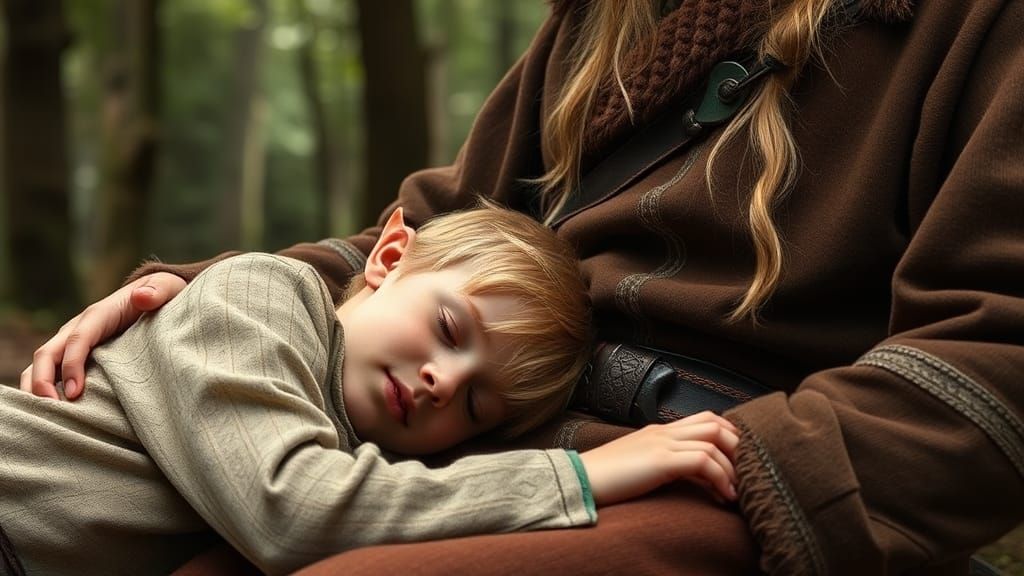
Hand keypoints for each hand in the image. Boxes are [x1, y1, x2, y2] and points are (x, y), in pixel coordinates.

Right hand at [20, 272, 185, 399]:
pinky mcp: (75, 354)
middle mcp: (79, 328)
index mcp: (99, 314)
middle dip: (42, 381)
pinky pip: (52, 371)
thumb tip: (143, 297)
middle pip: (48, 352)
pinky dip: (44, 389)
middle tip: (52, 410)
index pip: (79, 338)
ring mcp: (73, 341)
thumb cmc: (162, 296)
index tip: (74, 393)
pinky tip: (53, 412)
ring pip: (42, 364)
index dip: (72, 364)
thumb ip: (158, 292)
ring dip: (37, 388)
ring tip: (47, 416)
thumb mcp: (166, 288)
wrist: (156, 296)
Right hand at [579, 411, 739, 506]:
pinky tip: (724, 496)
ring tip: (737, 491)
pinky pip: (703, 461)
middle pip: (715, 423)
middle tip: (746, 475)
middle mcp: (663, 431)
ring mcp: (661, 443)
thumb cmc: (604, 480)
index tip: (737, 464)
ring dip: (733, 467)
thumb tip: (695, 478)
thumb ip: (664, 464)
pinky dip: (721, 478)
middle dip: (739, 448)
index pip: (705, 419)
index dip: (728, 437)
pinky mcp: (660, 460)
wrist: (577, 481)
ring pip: (714, 439)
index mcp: (658, 431)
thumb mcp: (640, 467)